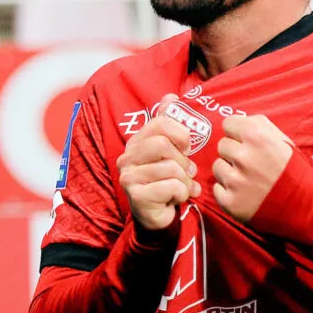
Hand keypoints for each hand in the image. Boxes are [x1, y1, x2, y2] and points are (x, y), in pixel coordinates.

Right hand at [117, 95, 200, 232]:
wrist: (157, 216)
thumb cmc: (165, 181)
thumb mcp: (169, 151)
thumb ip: (168, 124)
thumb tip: (171, 96)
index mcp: (136, 142)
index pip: (161, 123)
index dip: (181, 135)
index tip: (185, 149)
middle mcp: (127, 157)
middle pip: (164, 145)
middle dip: (183, 161)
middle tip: (184, 172)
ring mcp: (129, 177)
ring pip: (172, 168)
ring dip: (185, 181)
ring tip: (181, 187)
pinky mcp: (136, 196)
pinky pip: (172, 187)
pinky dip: (181, 194)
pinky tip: (175, 198)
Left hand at [212, 115, 293, 223]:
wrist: (304, 208)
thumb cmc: (295, 171)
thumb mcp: (284, 140)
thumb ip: (260, 125)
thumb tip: (240, 122)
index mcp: (256, 136)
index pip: (228, 124)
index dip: (237, 133)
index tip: (245, 142)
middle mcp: (243, 156)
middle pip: (222, 145)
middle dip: (233, 152)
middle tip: (250, 164)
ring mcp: (234, 180)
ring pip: (218, 166)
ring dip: (229, 172)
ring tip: (248, 180)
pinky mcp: (229, 201)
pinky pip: (217, 189)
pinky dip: (228, 191)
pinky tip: (244, 194)